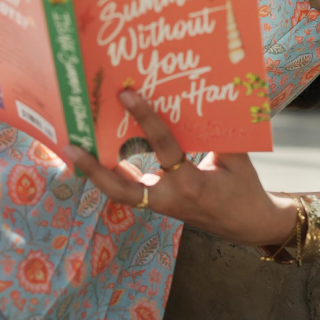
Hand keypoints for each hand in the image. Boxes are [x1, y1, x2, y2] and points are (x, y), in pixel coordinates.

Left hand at [66, 90, 296, 248]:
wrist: (249, 225)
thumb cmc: (245, 189)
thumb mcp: (237, 158)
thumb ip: (218, 132)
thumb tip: (200, 99)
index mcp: (192, 182)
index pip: (164, 146)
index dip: (145, 119)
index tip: (126, 94)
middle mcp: (170, 197)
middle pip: (122, 189)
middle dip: (94, 169)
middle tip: (70, 145)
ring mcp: (161, 204)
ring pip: (121, 192)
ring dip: (97, 173)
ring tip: (74, 149)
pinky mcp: (159, 205)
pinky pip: (131, 190)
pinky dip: (114, 173)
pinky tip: (100, 156)